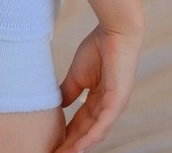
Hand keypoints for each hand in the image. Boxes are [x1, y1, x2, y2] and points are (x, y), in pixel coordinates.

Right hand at [54, 24, 141, 152]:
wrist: (114, 30)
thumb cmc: (99, 47)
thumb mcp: (78, 74)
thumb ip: (69, 91)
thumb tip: (58, 105)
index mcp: (101, 99)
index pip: (82, 122)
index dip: (68, 134)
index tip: (53, 144)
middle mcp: (109, 106)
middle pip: (88, 131)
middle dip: (71, 144)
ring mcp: (115, 105)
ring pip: (96, 132)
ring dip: (79, 145)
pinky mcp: (118, 100)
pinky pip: (104, 123)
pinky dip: (91, 137)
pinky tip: (79, 147)